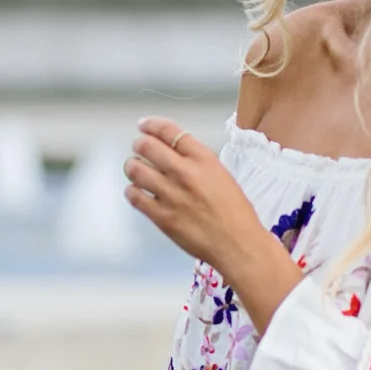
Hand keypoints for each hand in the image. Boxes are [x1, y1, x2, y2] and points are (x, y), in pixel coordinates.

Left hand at [124, 120, 302, 332]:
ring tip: (136, 170)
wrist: (238, 244)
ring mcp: (170, 194)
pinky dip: (132, 191)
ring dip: (132, 166)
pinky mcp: (161, 216)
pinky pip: (134, 196)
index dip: (151, 125)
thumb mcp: (222, 176)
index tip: (143, 125)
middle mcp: (184, 173)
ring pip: (135, 169)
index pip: (169, 131)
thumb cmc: (236, 213)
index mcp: (203, 159)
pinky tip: (137, 192)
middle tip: (139, 148)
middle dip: (139, 144)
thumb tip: (174, 155)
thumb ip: (198, 163)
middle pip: (147, 146)